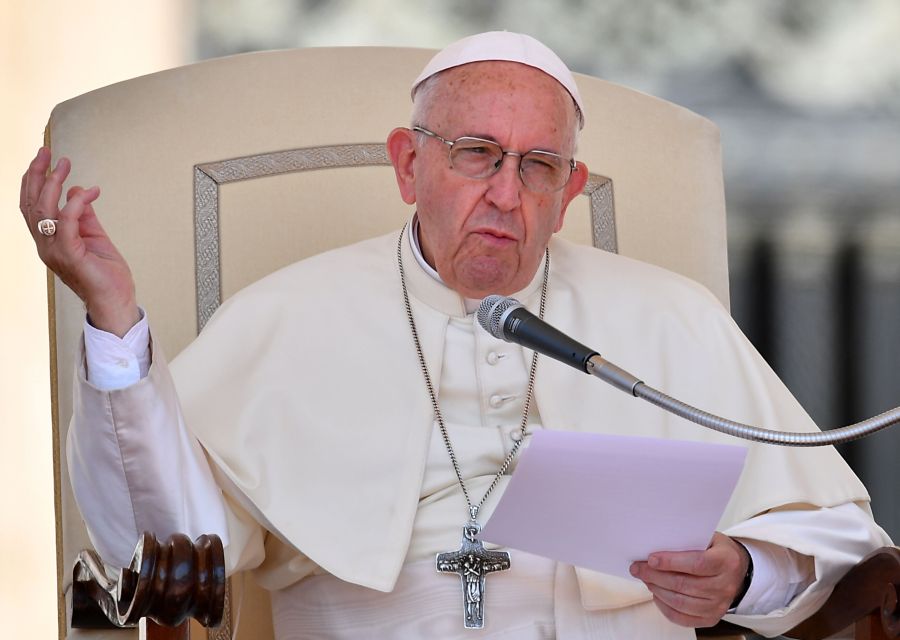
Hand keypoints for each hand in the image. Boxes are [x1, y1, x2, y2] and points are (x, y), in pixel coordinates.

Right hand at [20, 147, 139, 336]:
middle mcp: (46, 245)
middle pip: (31, 204)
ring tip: (65, 165)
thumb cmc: (106, 274)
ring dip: (53, 183)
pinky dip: (76, 204)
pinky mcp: (71, 256)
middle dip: (36, 174)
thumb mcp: (95, 236)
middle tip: (47, 152)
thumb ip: (84, 215)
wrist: (116, 300)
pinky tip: (88, 192)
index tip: (43, 158)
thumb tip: (78, 191)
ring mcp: (55, 251)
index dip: (33, 180)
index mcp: (49, 240)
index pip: (31, 205)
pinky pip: (67, 224)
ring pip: (43, 211)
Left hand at [629, 532, 750, 627]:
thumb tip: (654, 545)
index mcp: (727, 561)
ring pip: (681, 602)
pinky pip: (682, 618)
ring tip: (645, 579)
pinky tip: (656, 594)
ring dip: (657, 590)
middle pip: (685, 585)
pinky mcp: (711, 618)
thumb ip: (686, 540)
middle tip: (638, 568)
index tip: (651, 559)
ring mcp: (720, 605)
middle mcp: (726, 585)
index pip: (697, 564)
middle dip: (655, 576)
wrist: (736, 570)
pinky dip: (664, 607)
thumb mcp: (707, 537)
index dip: (671, 562)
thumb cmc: (715, 550)